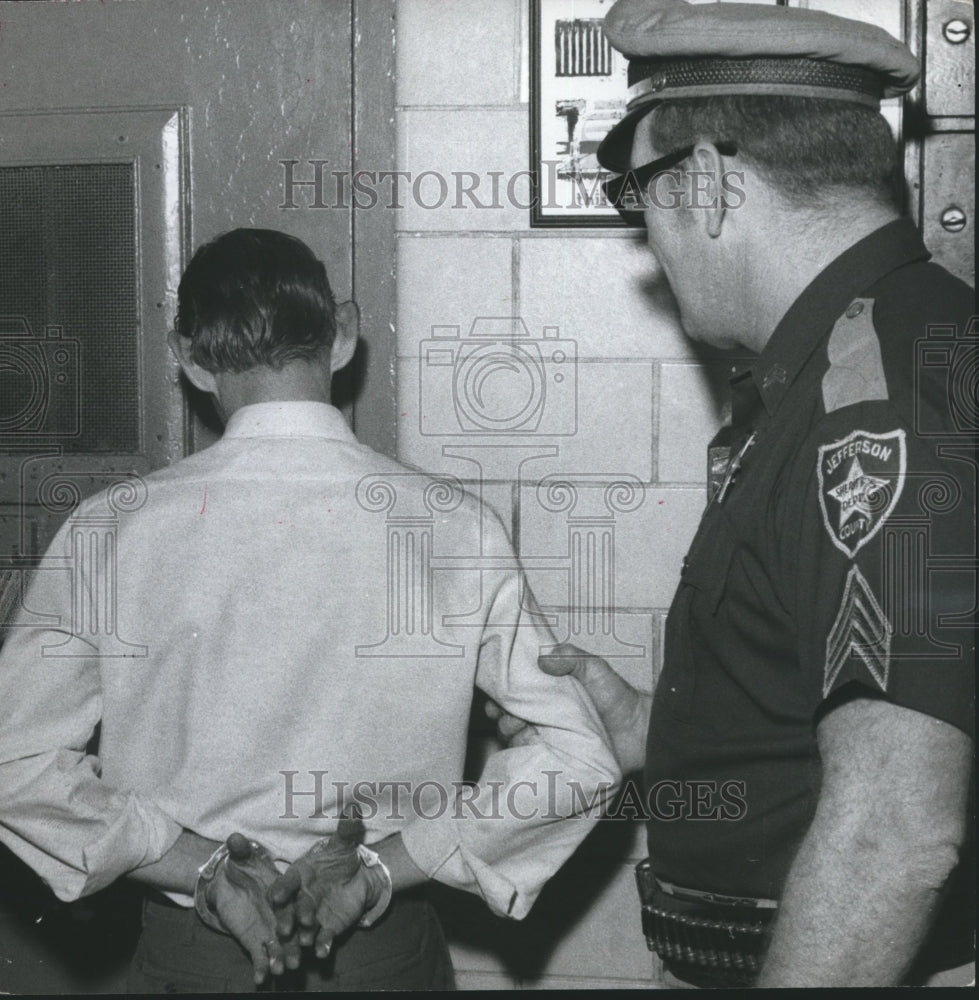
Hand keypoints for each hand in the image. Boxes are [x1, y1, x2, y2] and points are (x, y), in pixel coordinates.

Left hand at [199, 833, 301, 984]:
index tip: (304, 919)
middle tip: (300, 950)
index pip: (293, 899)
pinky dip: (261, 967)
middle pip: (292, 927)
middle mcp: (282, 911)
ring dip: (281, 958)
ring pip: (280, 945)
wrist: (229, 885)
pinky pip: (261, 957)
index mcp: (284, 890)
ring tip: (283, 970)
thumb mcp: (240, 860)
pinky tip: (260, 979)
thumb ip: (239, 850)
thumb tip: (233, 837)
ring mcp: (271, 929)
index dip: (298, 910)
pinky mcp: (257, 941)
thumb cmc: (242, 869)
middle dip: (296, 939)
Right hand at [268, 814, 389, 959]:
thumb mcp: (344, 844)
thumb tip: (354, 809)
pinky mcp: (326, 928)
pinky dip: (322, 945)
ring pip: (303, 927)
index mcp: (300, 875)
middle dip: (288, 918)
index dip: (282, 889)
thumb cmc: (341, 858)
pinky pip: (323, 938)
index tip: (276, 896)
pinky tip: (323, 952)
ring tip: (305, 943)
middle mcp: (301, 897)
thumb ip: (347, 829)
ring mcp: (312, 915)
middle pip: (291, 909)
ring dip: (303, 935)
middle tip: (285, 929)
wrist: (357, 877)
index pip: (287, 882)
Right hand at [486, 642, 650, 772]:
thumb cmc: (617, 696)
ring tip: (523, 732)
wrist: (640, 731)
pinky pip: (531, 760)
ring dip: (512, 735)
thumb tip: (541, 659)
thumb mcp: (594, 668)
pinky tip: (528, 750)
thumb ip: (571, 657)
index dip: (501, 696)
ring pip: (516, 740)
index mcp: (548, 694)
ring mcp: (549, 740)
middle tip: (510, 718)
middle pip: (509, 718)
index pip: (515, 694)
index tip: (496, 700)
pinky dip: (523, 756)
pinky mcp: (556, 760)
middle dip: (503, 717)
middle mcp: (544, 717)